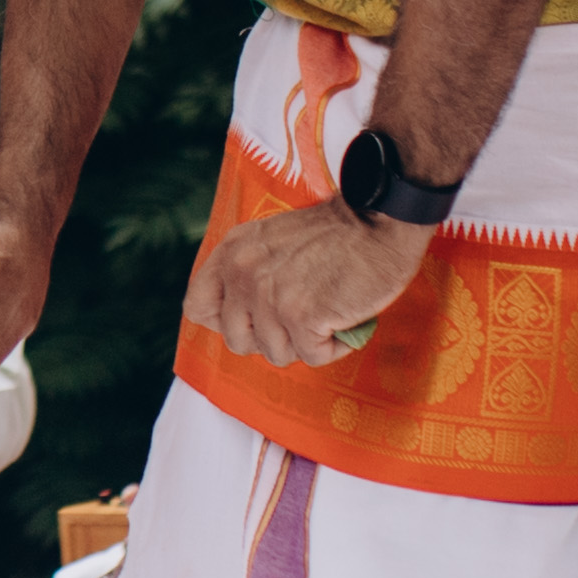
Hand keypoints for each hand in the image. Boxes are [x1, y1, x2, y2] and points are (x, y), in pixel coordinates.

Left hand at [187, 200, 431, 367]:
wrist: (380, 221)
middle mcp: (243, 273)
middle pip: (237, 340)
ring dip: (307, 342)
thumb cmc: (337, 234)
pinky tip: (345, 318)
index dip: (226, 321)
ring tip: (328, 311)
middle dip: (272, 338)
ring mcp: (269, 296)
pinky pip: (312, 357)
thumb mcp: (272, 240)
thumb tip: (242, 319)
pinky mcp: (301, 316)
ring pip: (276, 353)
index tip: (255, 318)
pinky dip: (334, 346)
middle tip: (303, 318)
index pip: (198, 307)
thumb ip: (247, 272)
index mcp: (232, 253)